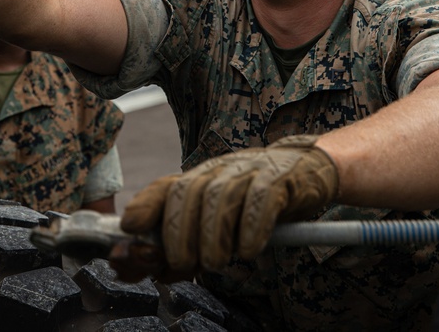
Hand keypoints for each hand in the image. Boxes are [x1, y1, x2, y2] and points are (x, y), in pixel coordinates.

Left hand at [117, 135, 337, 278]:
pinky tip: (248, 250)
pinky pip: (261, 199)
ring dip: (213, 236)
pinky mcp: (279, 178)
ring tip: (216, 263)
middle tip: (184, 264)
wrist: (308, 171)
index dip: (144, 206)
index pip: (164, 187)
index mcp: (200, 178)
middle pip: (188, 193)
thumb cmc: (256, 204)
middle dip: (180, 232)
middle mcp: (220, 170)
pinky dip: (251, 228)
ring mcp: (249, 171)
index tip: (130, 228)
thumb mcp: (217, 222)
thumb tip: (146, 269)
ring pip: (219, 197)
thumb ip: (182, 245)